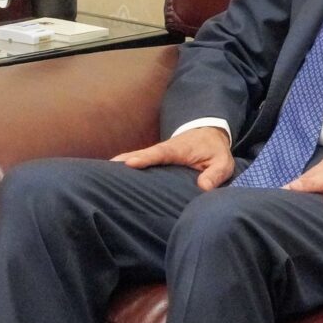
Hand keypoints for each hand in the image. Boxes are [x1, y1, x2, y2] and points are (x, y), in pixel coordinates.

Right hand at [112, 126, 234, 190]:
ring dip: (119, 164)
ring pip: (135, 157)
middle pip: (139, 154)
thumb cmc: (214, 151)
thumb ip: (214, 174)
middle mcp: (163, 149)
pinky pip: (137, 162)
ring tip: (99, 175)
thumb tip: (203, 188)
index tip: (129, 163)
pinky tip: (110, 177)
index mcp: (178, 149)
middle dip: (123, 160)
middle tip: (104, 170)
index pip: (159, 153)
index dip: (144, 158)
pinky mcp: (154, 159)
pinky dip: (123, 167)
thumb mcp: (222, 162)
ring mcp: (156, 154)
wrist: (208, 134)